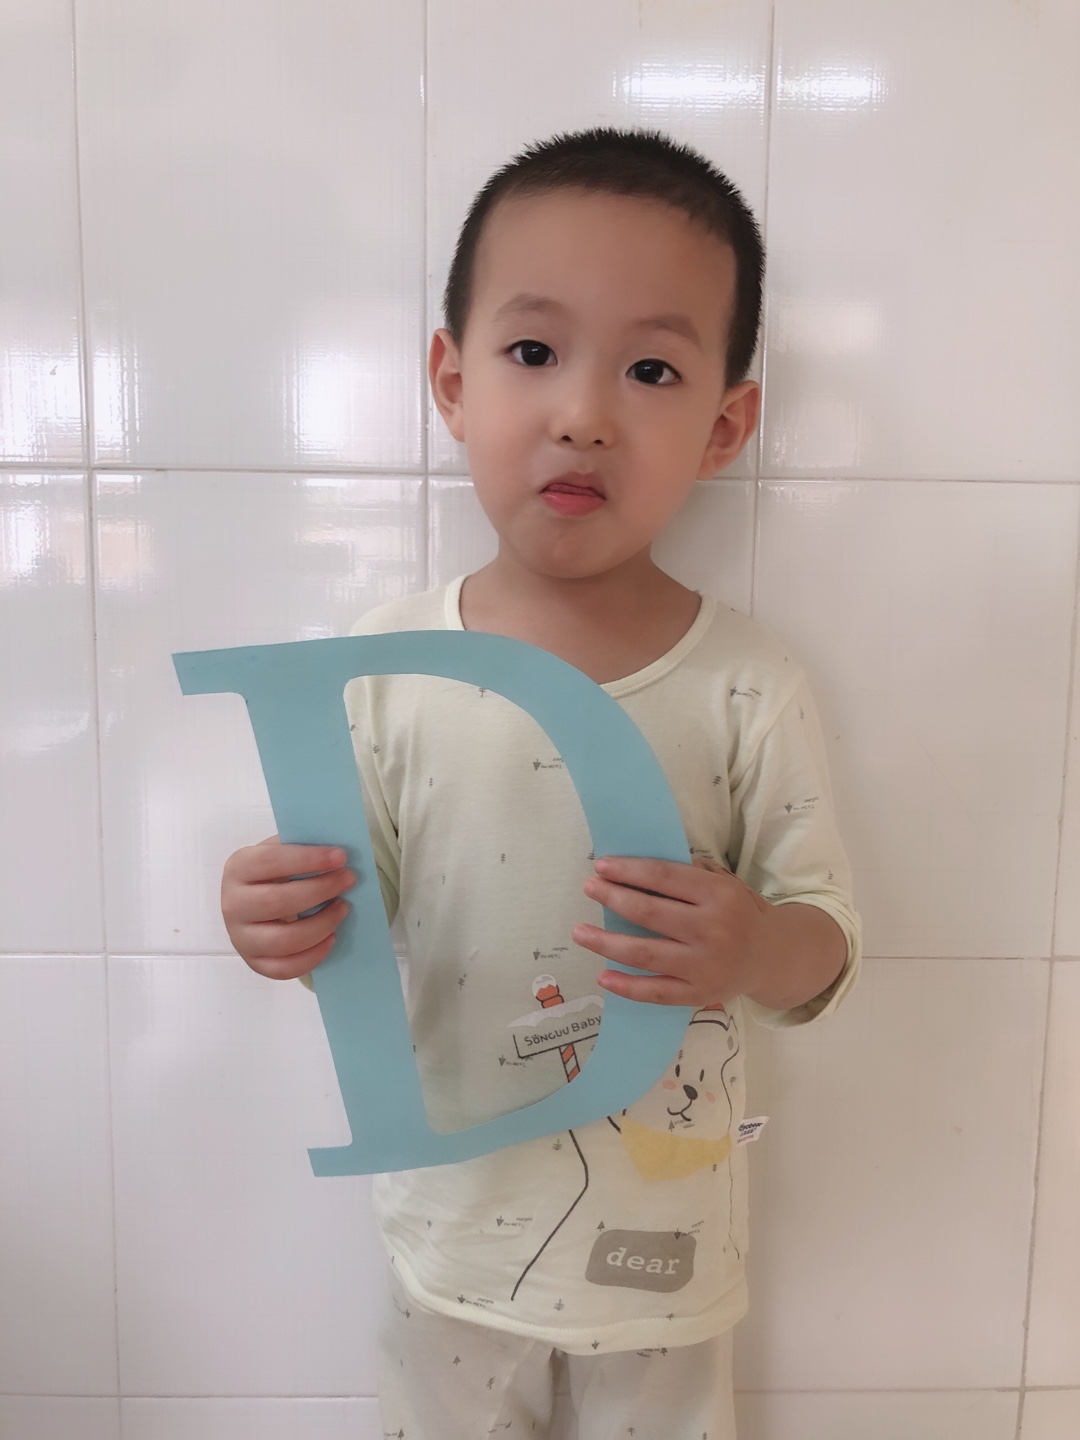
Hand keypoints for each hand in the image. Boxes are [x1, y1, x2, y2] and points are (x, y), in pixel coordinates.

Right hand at [221, 835, 354, 979]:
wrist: (256, 900)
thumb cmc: (275, 873)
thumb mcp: (282, 852)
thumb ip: (302, 847)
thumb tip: (337, 852)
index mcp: (238, 868)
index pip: (269, 861)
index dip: (307, 859)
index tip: (340, 857)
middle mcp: (233, 905)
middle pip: (278, 902)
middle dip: (320, 890)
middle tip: (349, 880)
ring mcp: (241, 937)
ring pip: (284, 940)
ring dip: (322, 924)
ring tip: (343, 908)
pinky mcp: (255, 962)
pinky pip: (285, 968)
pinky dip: (314, 955)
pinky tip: (332, 937)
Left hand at [573, 854, 773, 1007]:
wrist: (773, 956)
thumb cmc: (739, 913)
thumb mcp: (725, 884)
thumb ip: (688, 875)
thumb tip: (636, 868)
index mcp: (719, 896)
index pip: (665, 878)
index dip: (630, 870)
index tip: (601, 866)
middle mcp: (713, 931)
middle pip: (650, 913)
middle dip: (613, 898)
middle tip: (589, 888)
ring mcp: (705, 966)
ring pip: (645, 954)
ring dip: (606, 943)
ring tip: (580, 932)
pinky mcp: (699, 994)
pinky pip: (656, 992)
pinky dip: (627, 987)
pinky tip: (603, 976)